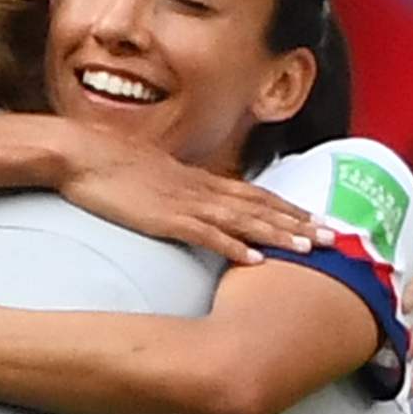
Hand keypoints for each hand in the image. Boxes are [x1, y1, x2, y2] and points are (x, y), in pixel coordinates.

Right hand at [48, 137, 326, 267]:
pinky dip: (234, 246)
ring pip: (244, 219)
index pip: (253, 193)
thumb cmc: (107, 166)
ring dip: (279, 234)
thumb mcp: (150, 180)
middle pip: (260, 206)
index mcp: (197, 180)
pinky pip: (207, 235)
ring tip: (311, 249)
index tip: (315, 217)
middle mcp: (200, 188)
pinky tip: (256, 260)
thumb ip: (172, 192)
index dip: (286, 206)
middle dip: (298, 222)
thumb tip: (185, 206)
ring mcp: (185, 202)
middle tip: (334, 235)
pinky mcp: (165, 217)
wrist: (78, 153)